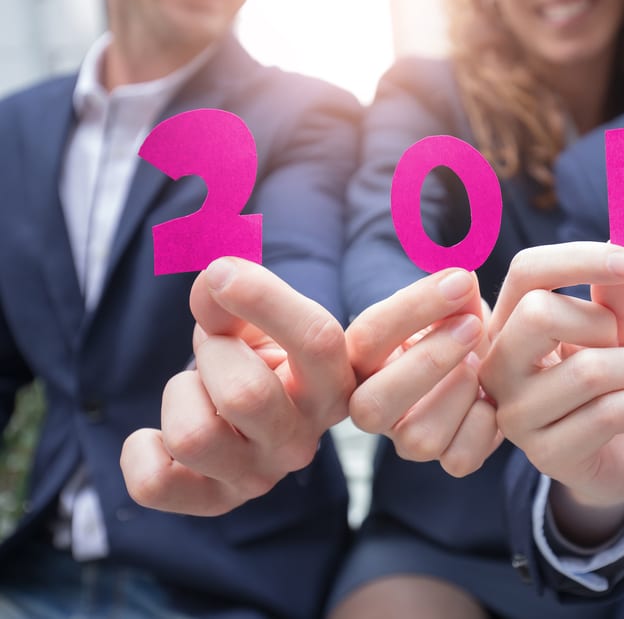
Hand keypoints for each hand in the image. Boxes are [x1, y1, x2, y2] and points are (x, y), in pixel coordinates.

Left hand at [121, 258, 354, 515]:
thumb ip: (235, 294)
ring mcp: (258, 477)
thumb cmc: (256, 357)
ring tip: (197, 391)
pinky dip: (140, 451)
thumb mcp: (255, 319)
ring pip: (193, 437)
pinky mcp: (213, 502)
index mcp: (332, 386)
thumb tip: (214, 284)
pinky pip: (154, 483)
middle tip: (218, 351)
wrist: (249, 414)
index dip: (264, 299)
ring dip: (180, 396)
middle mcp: (302, 442)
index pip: (316, 341)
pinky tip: (159, 436)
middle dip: (214, 355)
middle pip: (244, 395)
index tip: (222, 273)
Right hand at [346, 269, 501, 477]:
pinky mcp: (445, 457)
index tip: (459, 281)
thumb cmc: (459, 326)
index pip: (369, 336)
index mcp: (362, 359)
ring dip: (460, 394)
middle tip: (472, 326)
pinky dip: (484, 425)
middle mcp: (373, 405)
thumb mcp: (453, 305)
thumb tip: (460, 279)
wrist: (487, 364)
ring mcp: (406, 438)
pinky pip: (460, 459)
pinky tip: (491, 397)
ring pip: (419, 438)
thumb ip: (454, 292)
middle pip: (372, 406)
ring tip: (480, 366)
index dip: (415, 307)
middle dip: (428, 363)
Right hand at [481, 243, 623, 543]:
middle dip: (604, 324)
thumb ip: (619, 291)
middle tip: (622, 345)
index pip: (526, 270)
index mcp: (508, 321)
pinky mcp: (546, 454)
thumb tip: (618, 242)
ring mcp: (515, 413)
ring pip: (586, 371)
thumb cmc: (621, 378)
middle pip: (539, 313)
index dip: (579, 258)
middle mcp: (498, 365)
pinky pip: (607, 415)